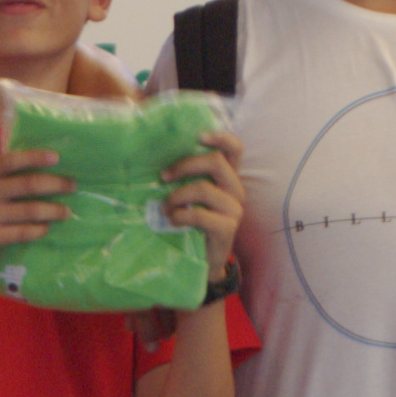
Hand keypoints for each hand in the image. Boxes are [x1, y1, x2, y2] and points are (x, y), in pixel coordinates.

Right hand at [0, 145, 73, 273]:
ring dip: (53, 210)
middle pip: (27, 184)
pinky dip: (37, 230)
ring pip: (29, 210)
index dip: (36, 157)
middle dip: (55, 184)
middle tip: (72, 186)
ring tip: (66, 211)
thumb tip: (37, 167)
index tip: (57, 158)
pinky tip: (45, 228)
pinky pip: (21, 232)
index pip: (11, 160)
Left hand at [162, 129, 247, 272]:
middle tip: (163, 176)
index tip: (199, 136)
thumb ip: (187, 179)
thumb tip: (160, 164)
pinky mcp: (228, 228)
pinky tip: (172, 221)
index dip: (220, 138)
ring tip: (164, 208)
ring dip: (177, 196)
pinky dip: (181, 216)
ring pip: (204, 189)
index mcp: (228, 177)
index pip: (234, 149)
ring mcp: (234, 209)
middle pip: (216, 162)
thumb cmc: (192, 223)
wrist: (203, 260)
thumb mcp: (190, 197)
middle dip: (185, 165)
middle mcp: (235, 190)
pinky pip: (201, 215)